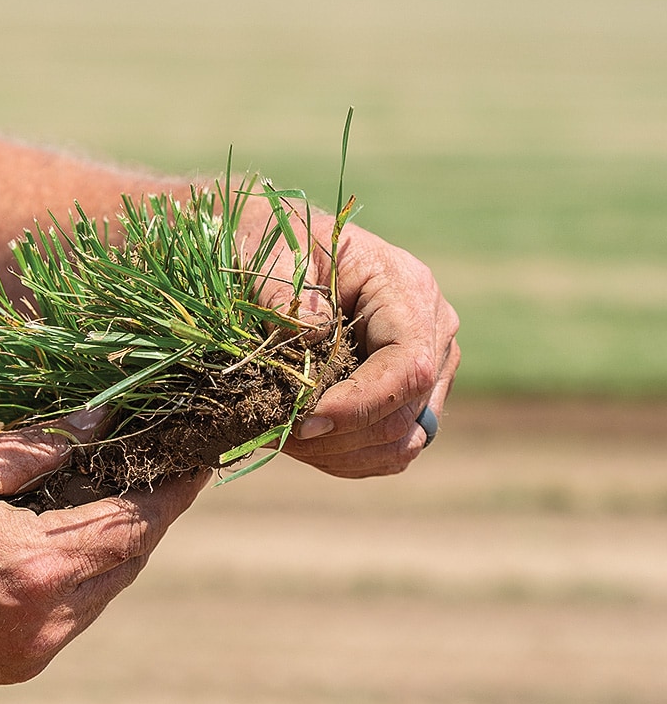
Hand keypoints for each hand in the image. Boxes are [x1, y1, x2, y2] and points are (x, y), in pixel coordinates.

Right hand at [0, 409, 207, 691]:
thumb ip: (35, 447)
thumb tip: (96, 423)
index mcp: (40, 564)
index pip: (137, 523)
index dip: (175, 491)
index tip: (200, 462)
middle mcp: (47, 619)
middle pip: (128, 561)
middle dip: (149, 516)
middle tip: (159, 474)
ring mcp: (29, 651)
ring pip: (103, 593)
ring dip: (117, 549)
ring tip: (115, 502)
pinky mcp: (8, 666)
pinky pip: (70, 618)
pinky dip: (82, 579)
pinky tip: (67, 545)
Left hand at [250, 212, 459, 477]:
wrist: (283, 249)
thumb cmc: (277, 246)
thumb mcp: (270, 259)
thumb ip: (286, 297)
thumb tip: (310, 335)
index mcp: (406, 288)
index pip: (409, 367)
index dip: (360, 405)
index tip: (303, 420)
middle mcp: (433, 329)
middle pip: (408, 412)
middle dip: (341, 435)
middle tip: (280, 432)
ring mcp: (429, 364)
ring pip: (404, 440)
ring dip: (342, 453)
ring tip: (286, 439)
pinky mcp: (411, 393)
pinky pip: (393, 446)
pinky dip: (349, 457)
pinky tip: (305, 444)